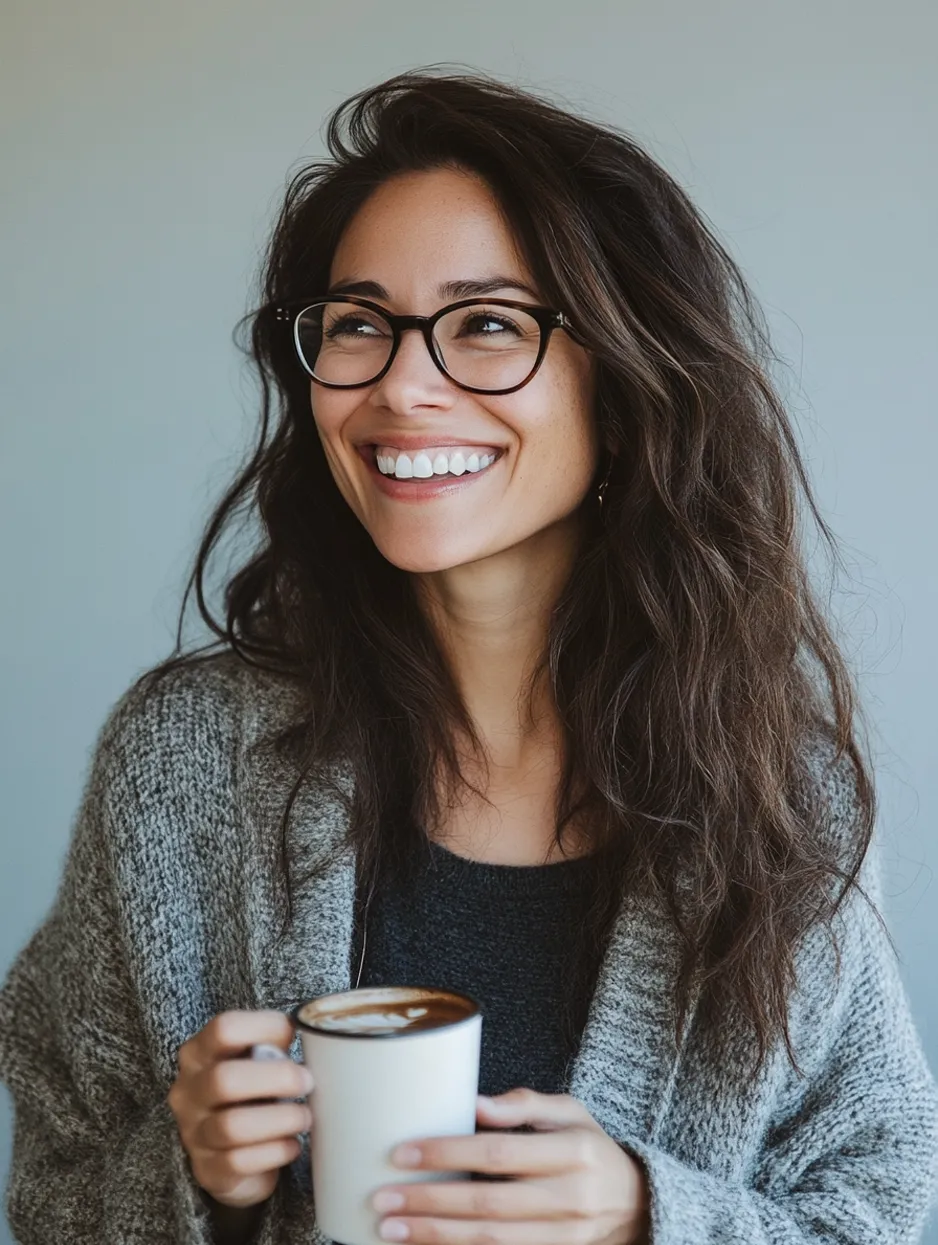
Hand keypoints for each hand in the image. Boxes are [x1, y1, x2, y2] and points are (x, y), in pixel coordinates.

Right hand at [167, 1010, 313, 1208]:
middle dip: (276, 1079)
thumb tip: (312, 1032)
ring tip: (304, 1117)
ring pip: (233, 1126)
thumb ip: (273, 1043)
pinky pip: (240, 1162)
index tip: (293, 1035)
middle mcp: (188, 1092)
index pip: (223, 1029)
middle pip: (224, 1080)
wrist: (233, 1155)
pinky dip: (275, 1152)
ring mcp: (193, 1134)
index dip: (264, 1027)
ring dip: (280, 1119)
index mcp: (198, 1054)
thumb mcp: (255, 1061)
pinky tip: (292, 1145)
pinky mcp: (208, 1171)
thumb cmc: (252, 1093)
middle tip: (307, 1082)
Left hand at [371, 1088, 648, 1243]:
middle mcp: (569, 1199)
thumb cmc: (592, 1149)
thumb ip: (524, 1105)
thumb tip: (473, 1102)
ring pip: (491, 1243)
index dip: (448, 1153)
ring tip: (391, 1231)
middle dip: (429, 1203)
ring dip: (436, 1238)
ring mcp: (564, 1239)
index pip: (499, 1152)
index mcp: (573, 1152)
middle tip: (383, 1200)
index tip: (402, 1153)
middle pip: (488, 1206)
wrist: (637, 1206)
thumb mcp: (571, 1112)